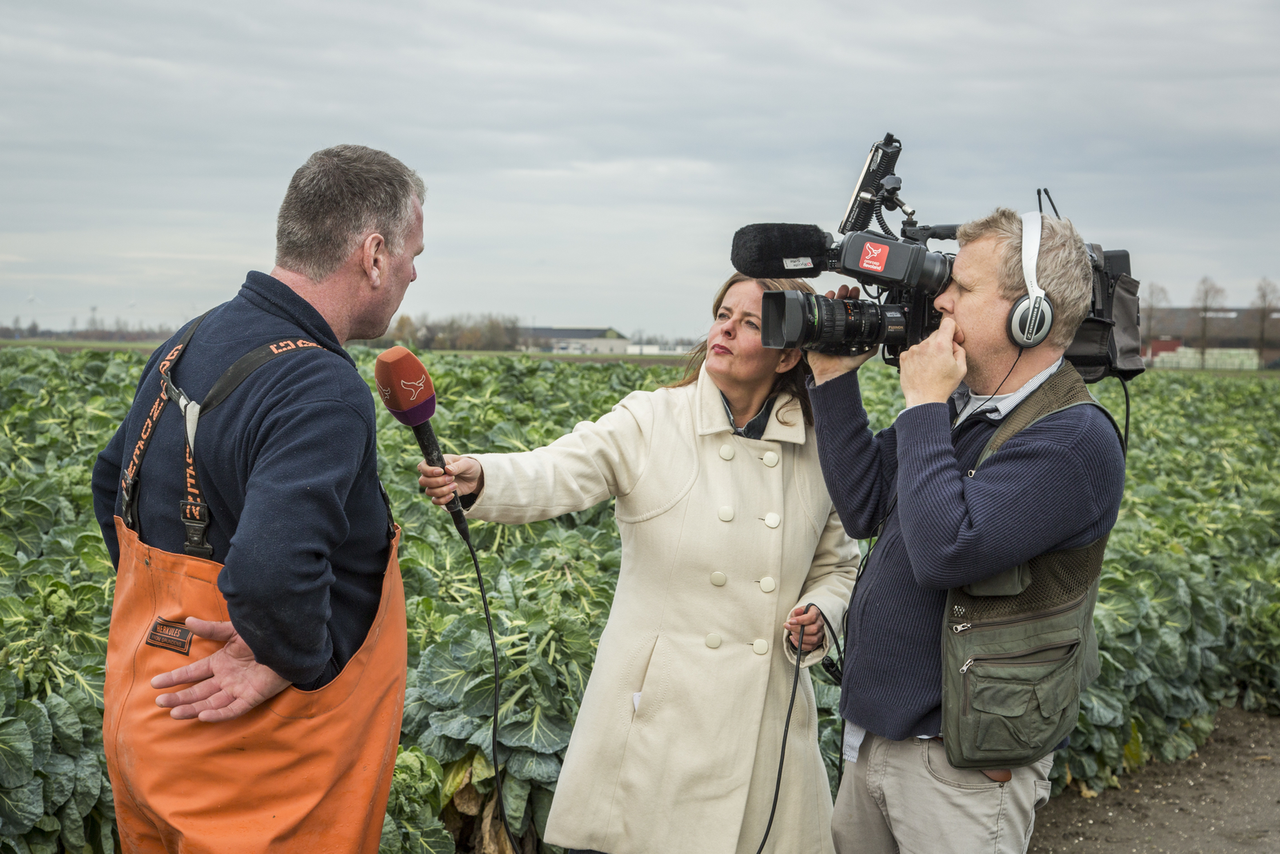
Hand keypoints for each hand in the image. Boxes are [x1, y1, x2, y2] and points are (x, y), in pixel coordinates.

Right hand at [152, 618, 289, 721]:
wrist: (291, 640)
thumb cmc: (266, 634)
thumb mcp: (234, 630)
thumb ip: (212, 629)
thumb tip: (188, 621)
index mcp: (221, 662)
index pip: (193, 673)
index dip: (174, 678)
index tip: (155, 684)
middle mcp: (227, 678)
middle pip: (198, 691)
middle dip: (178, 698)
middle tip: (159, 703)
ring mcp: (239, 688)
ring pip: (211, 702)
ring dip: (192, 708)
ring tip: (174, 713)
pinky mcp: (253, 696)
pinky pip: (234, 708)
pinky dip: (219, 713)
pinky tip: (203, 715)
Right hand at [417, 454, 483, 505]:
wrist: (474, 478)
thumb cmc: (468, 466)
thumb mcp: (466, 463)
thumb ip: (457, 466)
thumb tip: (447, 469)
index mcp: (435, 463)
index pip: (422, 467)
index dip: (428, 471)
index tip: (441, 471)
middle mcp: (432, 475)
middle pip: (423, 481)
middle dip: (437, 482)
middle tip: (452, 478)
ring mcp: (435, 486)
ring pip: (429, 492)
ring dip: (442, 491)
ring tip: (455, 485)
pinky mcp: (441, 495)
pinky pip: (435, 501)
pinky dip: (443, 500)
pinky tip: (453, 495)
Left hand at [784, 605, 826, 653]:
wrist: (807, 619)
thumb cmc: (802, 614)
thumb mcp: (799, 610)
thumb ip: (797, 611)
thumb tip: (797, 612)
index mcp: (816, 613)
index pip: (812, 617)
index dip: (800, 620)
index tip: (790, 621)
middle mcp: (820, 623)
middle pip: (813, 629)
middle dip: (798, 629)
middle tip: (788, 627)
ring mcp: (820, 633)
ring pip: (813, 639)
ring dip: (800, 638)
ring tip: (792, 633)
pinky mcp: (817, 641)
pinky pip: (810, 647)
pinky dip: (800, 645)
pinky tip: (793, 639)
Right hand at [806, 283, 877, 383]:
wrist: (833, 373)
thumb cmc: (848, 364)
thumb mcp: (866, 351)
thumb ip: (874, 342)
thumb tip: (883, 333)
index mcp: (849, 328)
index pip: (851, 309)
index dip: (853, 299)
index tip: (855, 292)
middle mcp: (838, 326)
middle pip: (839, 305)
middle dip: (842, 295)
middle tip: (845, 290)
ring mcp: (826, 328)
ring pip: (828, 308)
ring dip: (831, 297)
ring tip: (834, 292)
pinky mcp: (816, 332)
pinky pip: (816, 317)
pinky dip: (818, 306)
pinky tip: (823, 300)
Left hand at [899, 316, 966, 406]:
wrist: (924, 399)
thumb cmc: (942, 386)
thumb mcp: (961, 368)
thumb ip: (960, 350)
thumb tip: (954, 344)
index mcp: (940, 345)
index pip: (948, 323)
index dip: (955, 329)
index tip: (955, 338)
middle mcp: (924, 345)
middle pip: (937, 335)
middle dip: (943, 343)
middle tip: (945, 358)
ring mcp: (913, 351)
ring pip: (925, 344)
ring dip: (930, 351)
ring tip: (933, 367)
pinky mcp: (904, 357)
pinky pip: (915, 352)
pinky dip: (920, 357)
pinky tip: (923, 369)